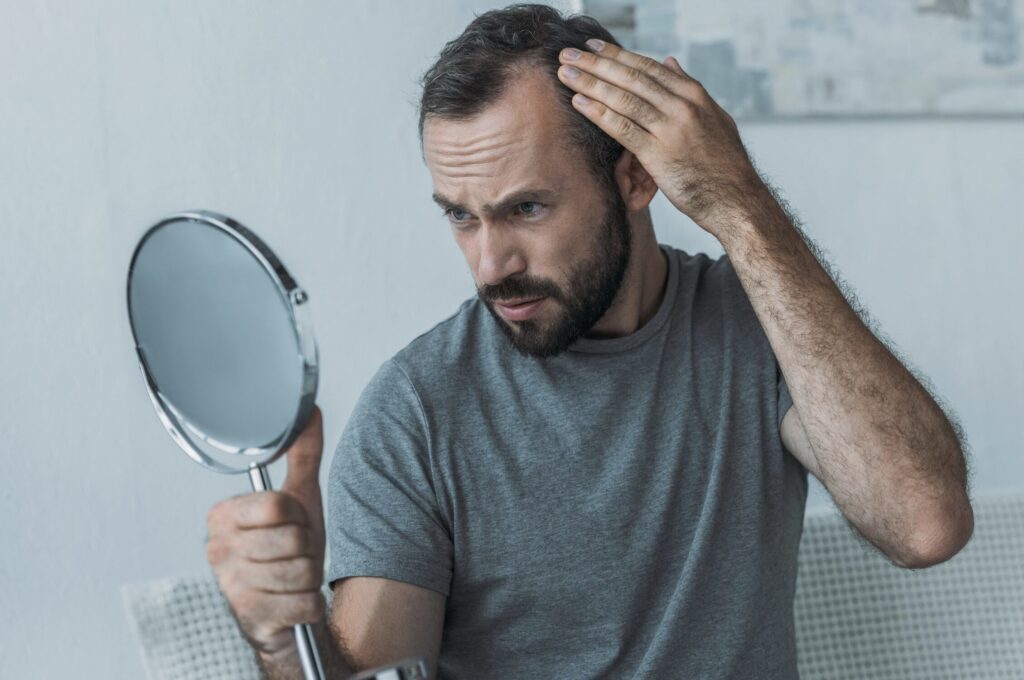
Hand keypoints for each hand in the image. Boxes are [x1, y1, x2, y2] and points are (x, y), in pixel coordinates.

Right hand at [206, 406, 326, 658]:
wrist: (286, 612)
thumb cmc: (290, 553)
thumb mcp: (300, 501)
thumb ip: (303, 455)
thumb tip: (308, 409)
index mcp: (223, 516)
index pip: (278, 506)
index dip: (297, 517)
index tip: (289, 525)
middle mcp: (218, 550)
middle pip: (293, 539)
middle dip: (307, 549)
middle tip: (294, 556)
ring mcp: (231, 588)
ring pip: (302, 572)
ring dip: (310, 577)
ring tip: (294, 579)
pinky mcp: (249, 621)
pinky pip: (306, 604)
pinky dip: (310, 605)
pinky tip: (294, 604)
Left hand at [557, 39, 767, 238]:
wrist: (736, 200)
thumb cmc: (724, 164)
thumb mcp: (714, 118)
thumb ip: (689, 88)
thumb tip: (670, 62)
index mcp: (694, 95)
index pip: (648, 68)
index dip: (617, 55)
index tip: (594, 46)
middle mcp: (682, 107)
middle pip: (631, 78)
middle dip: (597, 63)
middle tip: (569, 53)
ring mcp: (671, 130)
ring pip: (624, 99)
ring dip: (591, 83)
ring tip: (565, 73)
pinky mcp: (659, 155)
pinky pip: (622, 128)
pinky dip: (599, 113)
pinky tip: (579, 102)